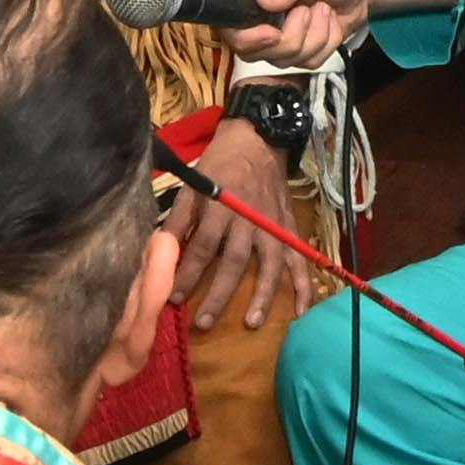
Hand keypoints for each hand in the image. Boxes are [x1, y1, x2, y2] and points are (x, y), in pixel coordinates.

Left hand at [178, 118, 310, 331]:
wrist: (258, 141)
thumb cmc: (219, 165)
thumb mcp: (192, 185)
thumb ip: (179, 220)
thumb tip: (160, 251)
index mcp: (221, 206)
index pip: (203, 246)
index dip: (188, 273)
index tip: (174, 298)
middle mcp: (249, 219)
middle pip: (234, 261)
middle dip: (219, 294)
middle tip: (203, 323)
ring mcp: (273, 225)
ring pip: (269, 265)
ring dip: (261, 295)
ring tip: (251, 323)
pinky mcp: (290, 229)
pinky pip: (299, 259)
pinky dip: (304, 285)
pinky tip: (300, 311)